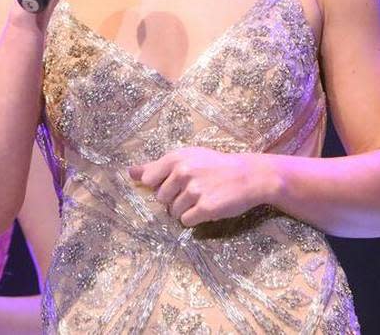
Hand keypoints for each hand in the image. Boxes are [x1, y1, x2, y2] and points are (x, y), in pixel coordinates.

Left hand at [129, 147, 275, 226]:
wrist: (249, 176)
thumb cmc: (215, 166)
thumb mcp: (187, 157)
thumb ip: (156, 166)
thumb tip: (130, 172)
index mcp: (176, 158)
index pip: (149, 180)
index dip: (161, 185)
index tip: (175, 183)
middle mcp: (183, 172)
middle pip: (161, 199)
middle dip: (174, 198)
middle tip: (194, 190)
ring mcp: (194, 191)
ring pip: (173, 212)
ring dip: (185, 209)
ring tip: (202, 198)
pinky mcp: (205, 208)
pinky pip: (186, 221)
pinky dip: (195, 218)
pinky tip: (207, 207)